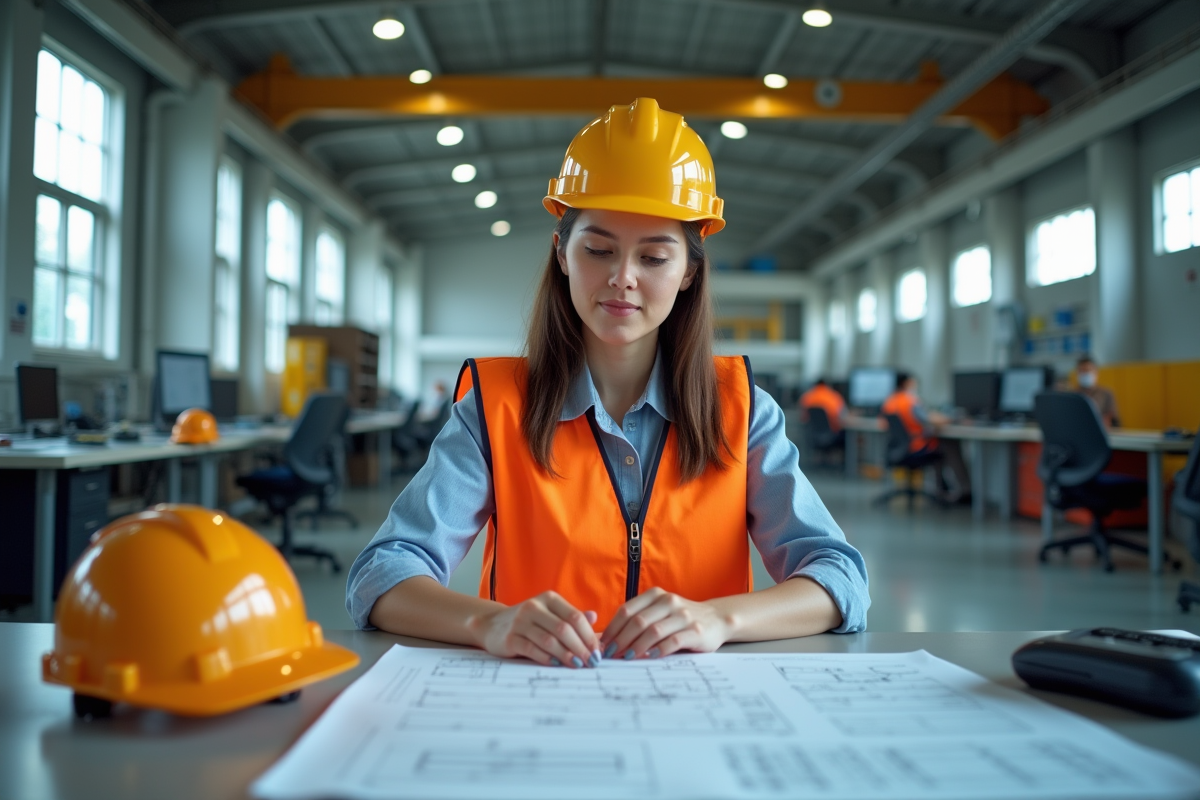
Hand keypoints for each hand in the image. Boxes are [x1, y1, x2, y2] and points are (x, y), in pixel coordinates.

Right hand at [472, 591, 601, 667]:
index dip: (589, 636)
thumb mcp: (550, 614)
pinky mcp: (510, 638)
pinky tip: (557, 664)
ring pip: (550, 640)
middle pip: (564, 629)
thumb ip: (571, 617)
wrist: (492, 625)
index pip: (575, 617)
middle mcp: (535, 607)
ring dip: (567, 655)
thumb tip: (595, 619)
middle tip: (591, 662)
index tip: (598, 652)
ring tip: (578, 666)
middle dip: (581, 648)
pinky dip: (547, 658)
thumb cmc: (529, 622)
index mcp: (549, 599)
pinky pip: (533, 650)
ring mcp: (521, 622)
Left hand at [600, 588, 731, 659]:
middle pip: (637, 621)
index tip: (603, 644)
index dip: (612, 628)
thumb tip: (606, 639)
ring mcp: (683, 615)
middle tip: (611, 655)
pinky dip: (658, 650)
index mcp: (655, 595)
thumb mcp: (658, 613)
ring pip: (653, 631)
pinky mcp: (695, 631)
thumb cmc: (679, 620)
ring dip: (637, 646)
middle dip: (621, 640)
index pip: (627, 610)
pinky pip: (673, 641)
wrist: (716, 620)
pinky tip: (649, 657)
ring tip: (627, 658)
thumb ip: (637, 621)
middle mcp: (668, 602)